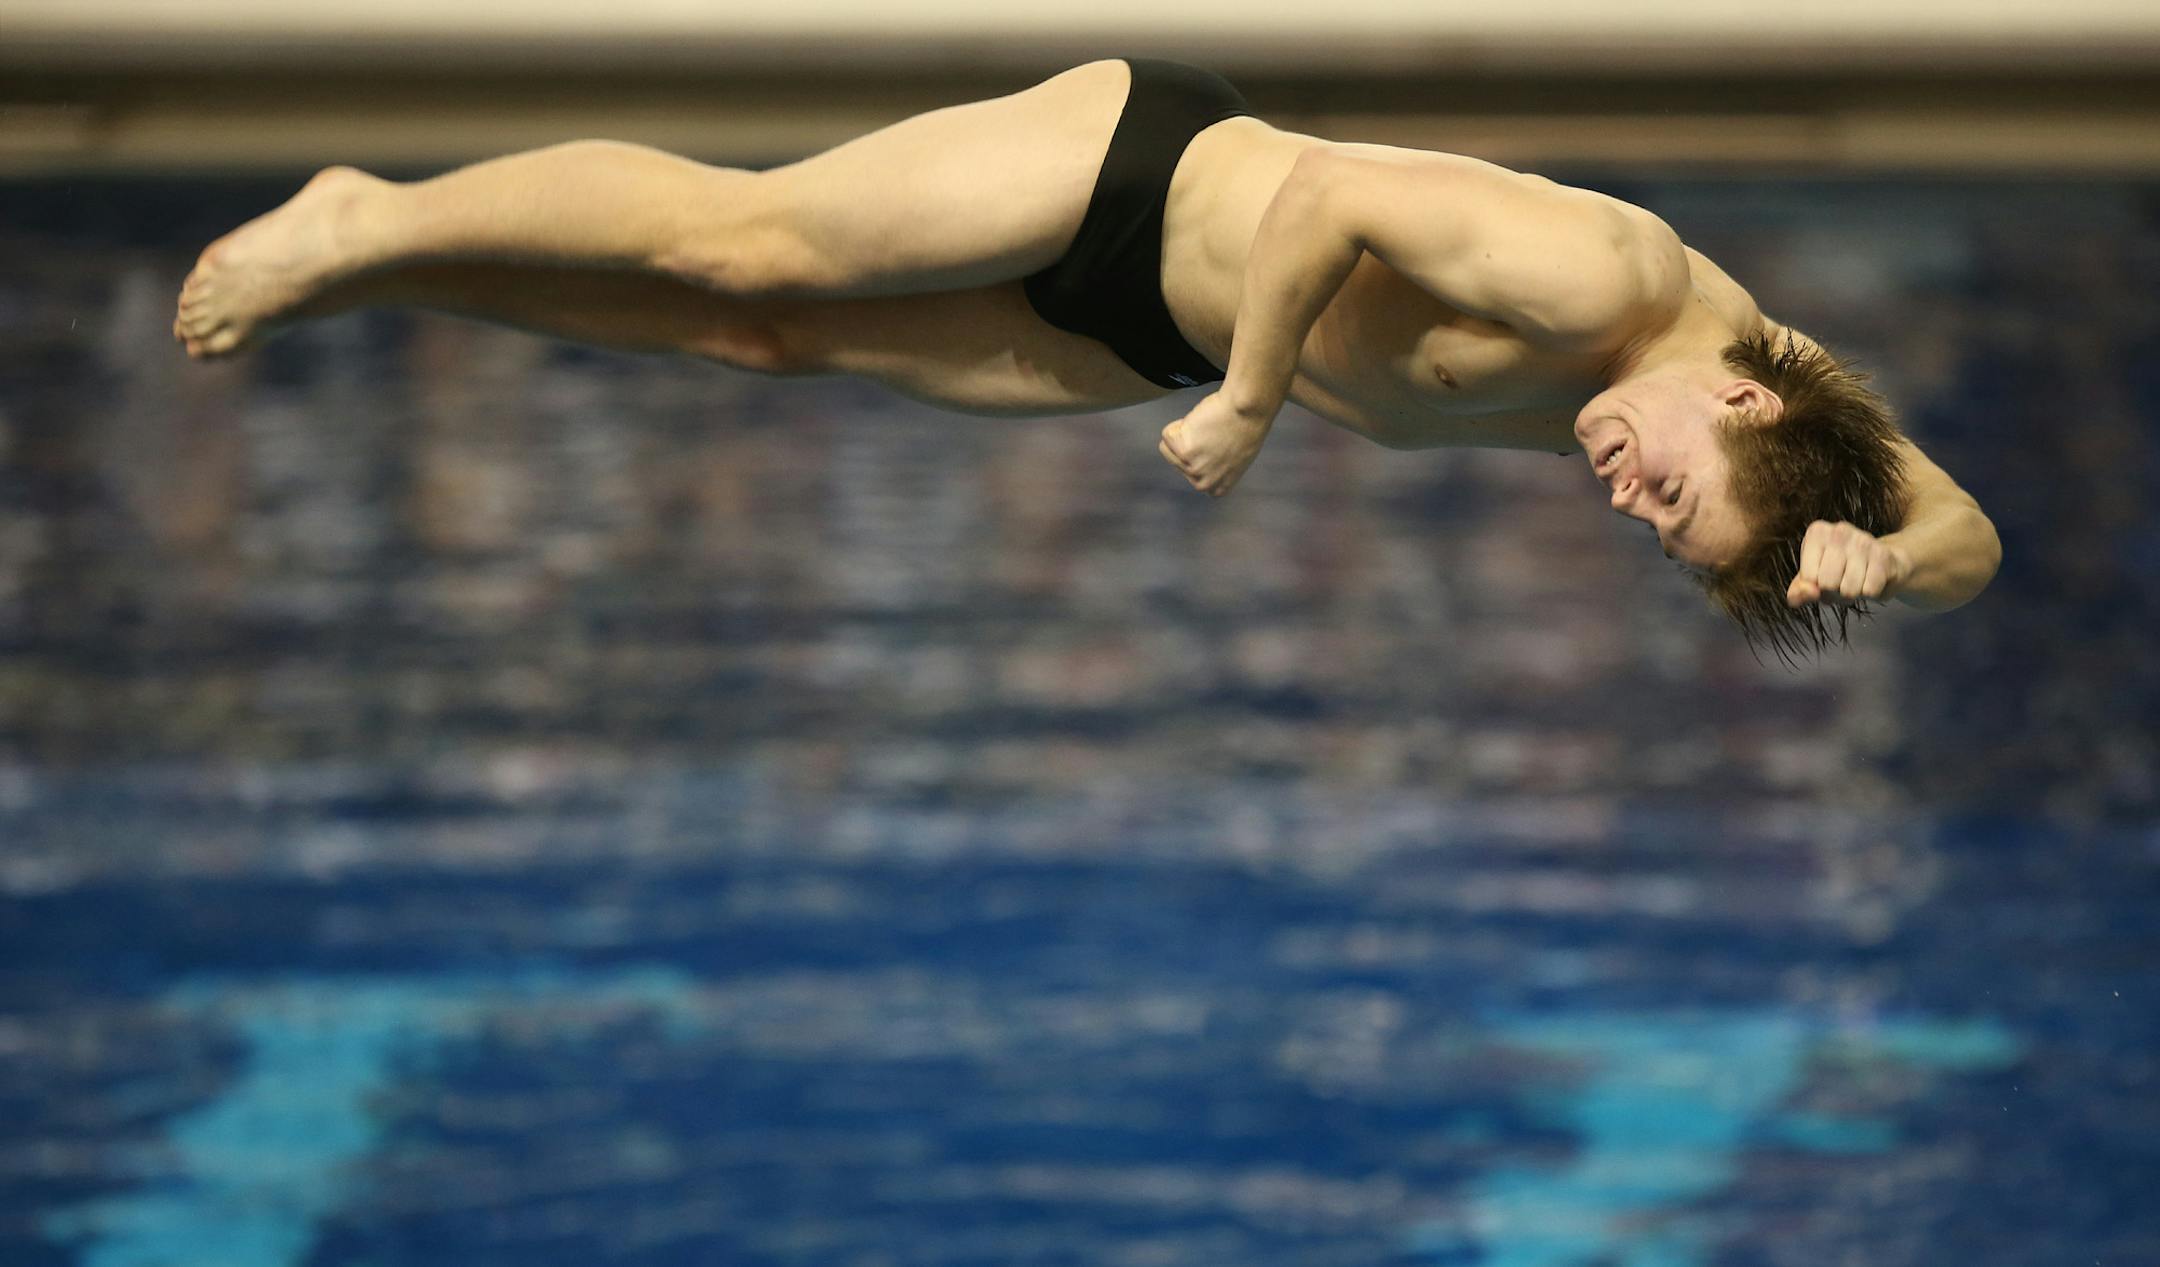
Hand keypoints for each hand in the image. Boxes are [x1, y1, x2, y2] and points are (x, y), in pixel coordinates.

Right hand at [1159, 393, 1271, 496]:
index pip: (1191, 474)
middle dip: (1190, 444)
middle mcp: (1204, 483)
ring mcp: (1192, 468)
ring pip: (1168, 448)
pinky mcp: (1183, 451)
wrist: (1248, 408)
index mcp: (1217, 488)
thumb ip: (1216, 467)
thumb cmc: (1246, 425)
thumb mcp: (1235, 459)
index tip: (1217, 445)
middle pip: (1178, 462)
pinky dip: (1180, 423)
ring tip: (1207, 427)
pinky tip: (1201, 421)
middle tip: (1213, 433)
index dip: (1200, 453)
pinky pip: (1168, 434)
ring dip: (1184, 433)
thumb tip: (1200, 461)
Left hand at [1786, 520, 1912, 607]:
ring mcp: (1864, 540)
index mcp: (1817, 532)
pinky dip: (1870, 592)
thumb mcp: (1813, 580)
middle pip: (1827, 584)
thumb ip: (1798, 591)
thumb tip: (1809, 592)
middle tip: (1842, 579)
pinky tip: (1872, 578)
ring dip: (1852, 593)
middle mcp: (1840, 530)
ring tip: (1857, 579)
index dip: (1816, 586)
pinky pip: (1869, 590)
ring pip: (1848, 589)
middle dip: (1834, 591)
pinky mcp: (1884, 554)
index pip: (1808, 578)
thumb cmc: (1840, 571)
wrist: (1884, 564)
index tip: (1825, 575)